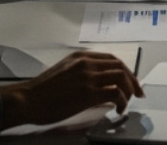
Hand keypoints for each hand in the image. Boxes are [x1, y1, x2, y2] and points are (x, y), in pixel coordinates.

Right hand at [0, 50, 143, 127]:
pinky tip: (118, 109)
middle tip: (138, 93)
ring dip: (129, 91)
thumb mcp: (64, 71)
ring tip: (128, 102)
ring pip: (121, 78)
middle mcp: (87, 64)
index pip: (112, 59)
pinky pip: (114, 94)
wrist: (28, 99)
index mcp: (81, 57)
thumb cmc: (42, 90)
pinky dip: (121, 101)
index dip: (125, 70)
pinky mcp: (88, 94)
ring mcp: (88, 78)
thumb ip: (82, 71)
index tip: (131, 81)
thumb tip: (98, 82)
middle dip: (133, 80)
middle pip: (120, 67)